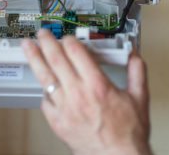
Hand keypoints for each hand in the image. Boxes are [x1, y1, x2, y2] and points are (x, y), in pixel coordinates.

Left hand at [22, 29, 151, 154]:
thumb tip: (134, 57)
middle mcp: (79, 94)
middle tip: (42, 34)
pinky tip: (43, 84)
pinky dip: (43, 91)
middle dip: (47, 43)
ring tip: (28, 48)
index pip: (77, 53)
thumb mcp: (140, 98)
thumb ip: (137, 73)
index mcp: (98, 85)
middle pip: (57, 61)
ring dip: (35, 60)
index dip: (70, 41)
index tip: (68, 37)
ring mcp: (66, 109)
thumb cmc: (128, 133)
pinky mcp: (58, 123)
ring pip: (45, 78)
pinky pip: (45, 102)